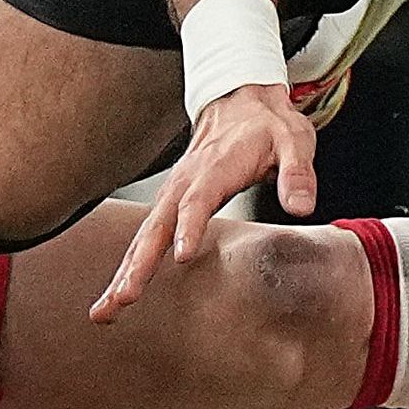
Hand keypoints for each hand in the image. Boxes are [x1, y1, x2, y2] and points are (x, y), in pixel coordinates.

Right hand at [93, 83, 319, 321]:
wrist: (241, 100)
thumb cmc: (266, 126)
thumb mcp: (294, 140)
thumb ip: (297, 172)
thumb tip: (301, 205)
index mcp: (215, 168)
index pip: (198, 200)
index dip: (188, 226)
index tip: (180, 254)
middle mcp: (185, 182)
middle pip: (156, 225)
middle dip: (138, 264)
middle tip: (123, 297)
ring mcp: (172, 193)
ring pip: (144, 236)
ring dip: (125, 271)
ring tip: (108, 308)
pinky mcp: (169, 202)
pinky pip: (145, 236)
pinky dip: (129, 264)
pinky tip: (119, 291)